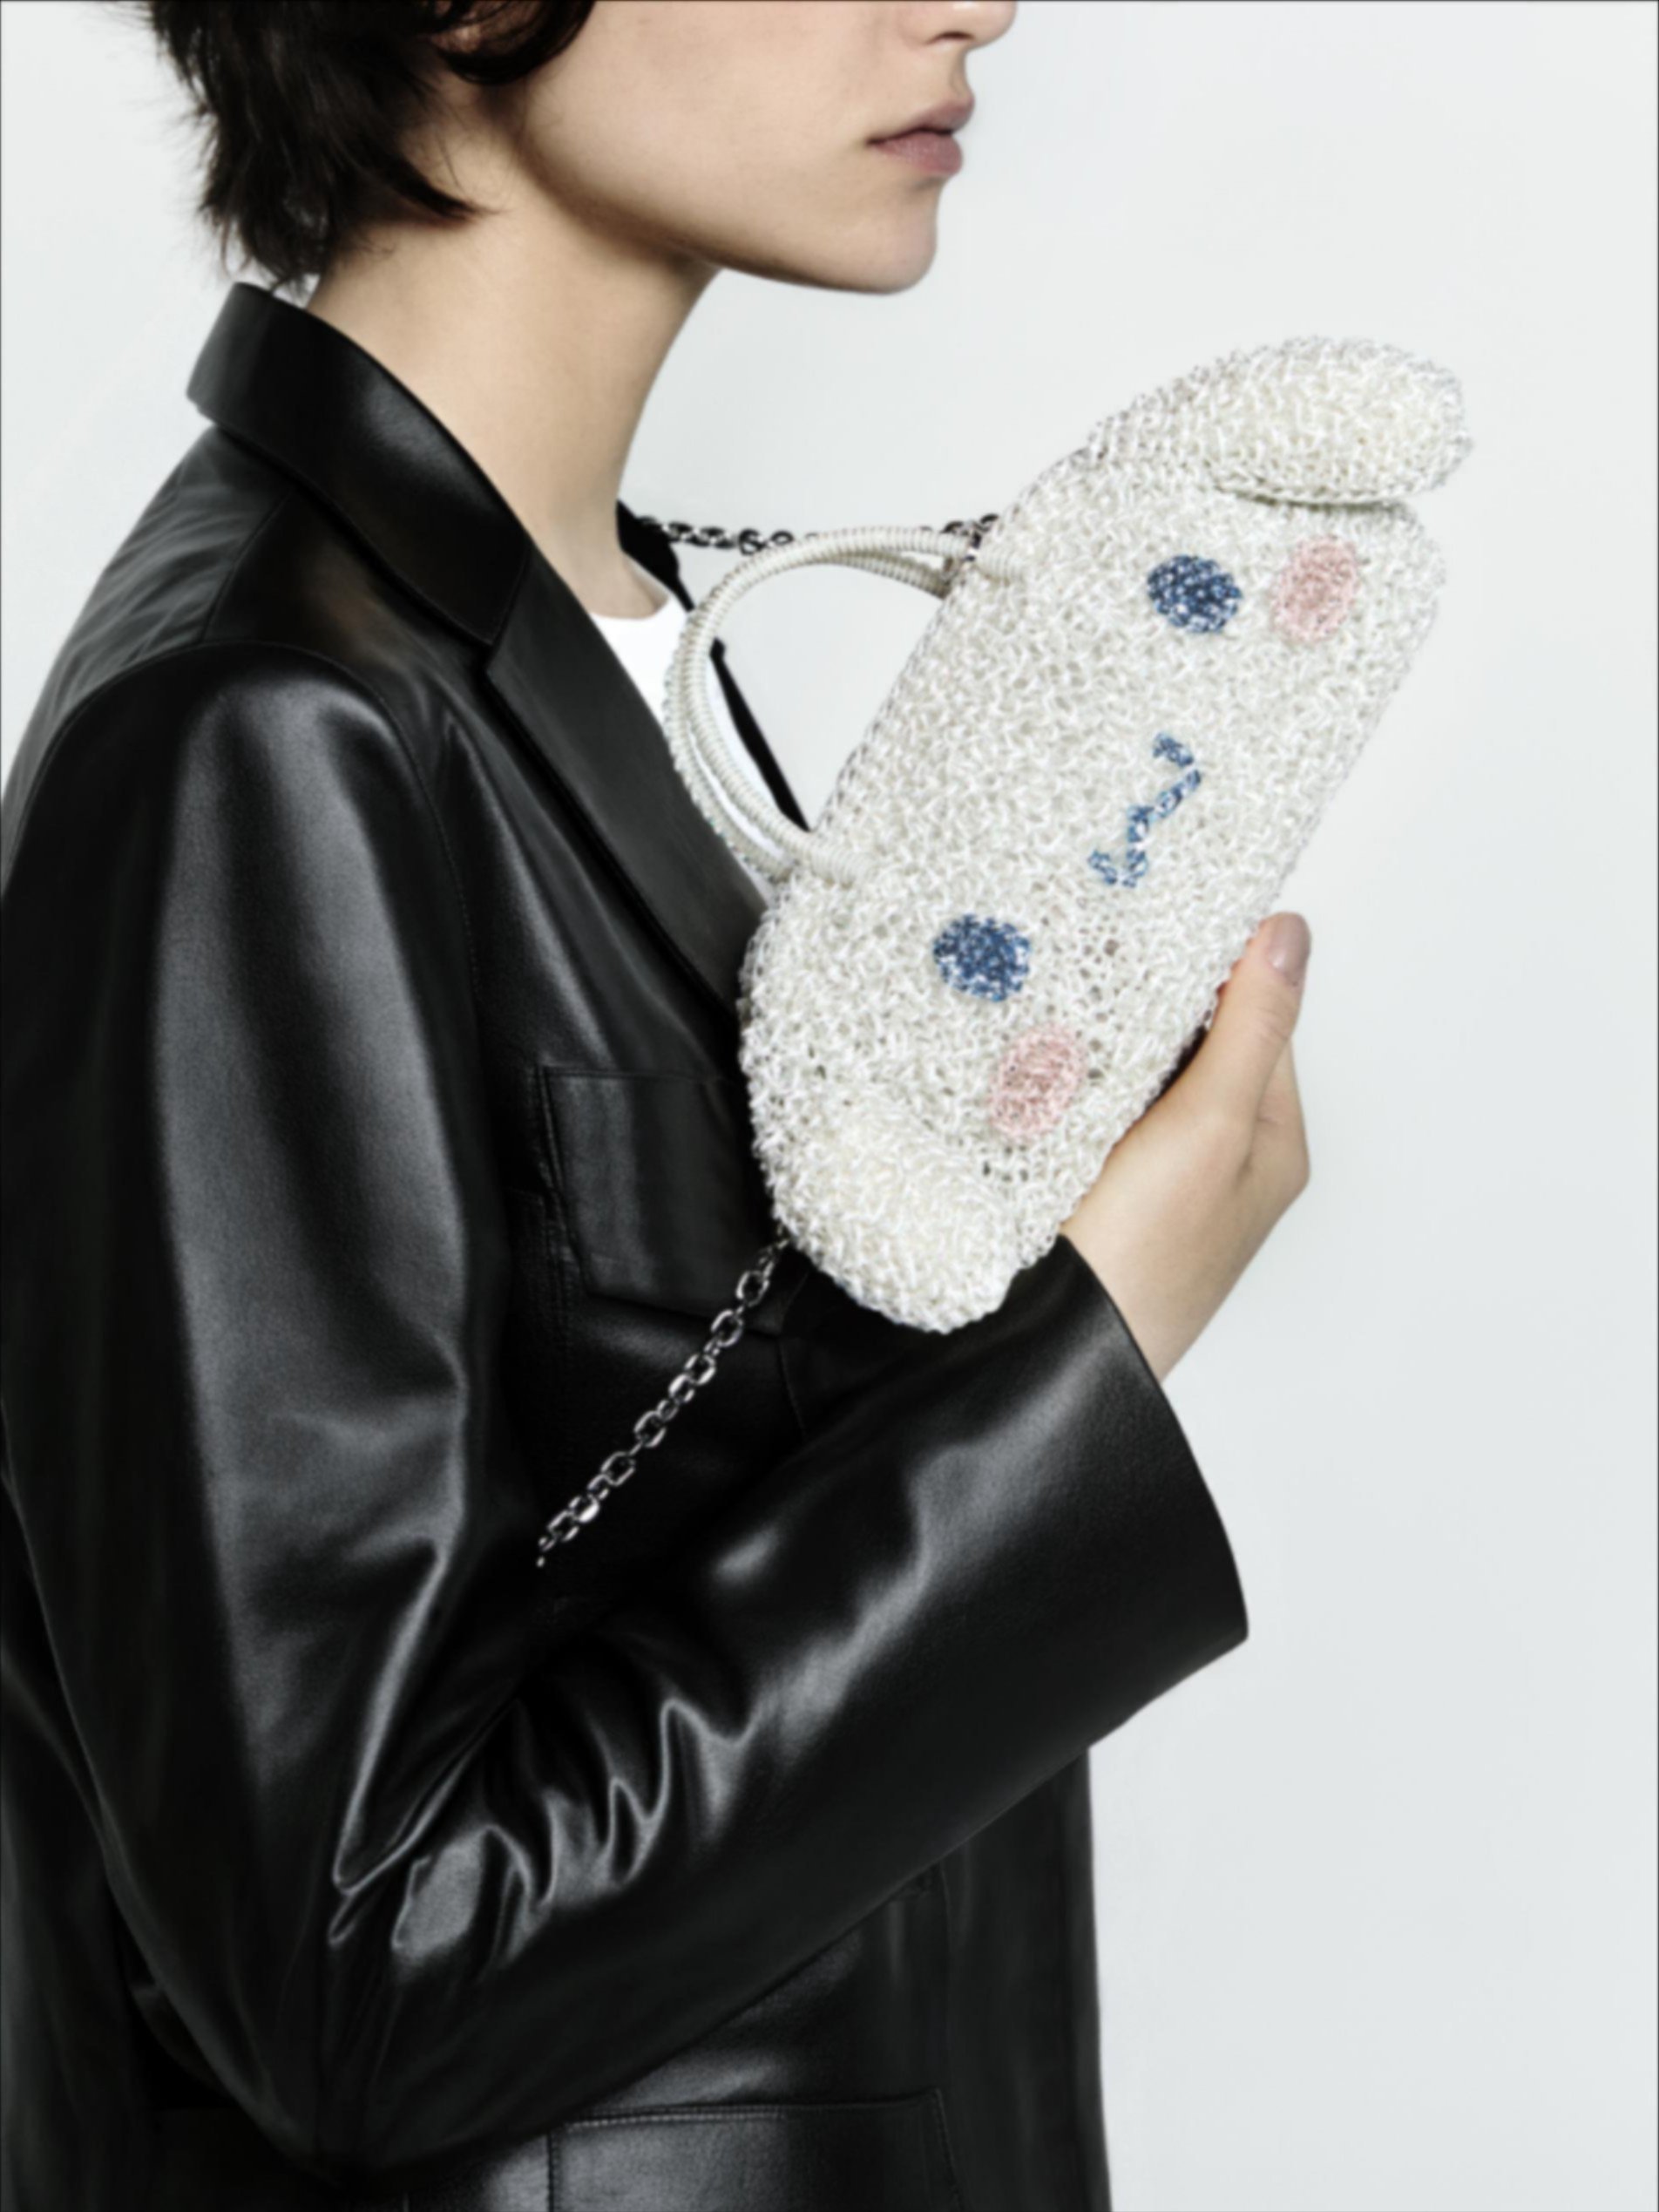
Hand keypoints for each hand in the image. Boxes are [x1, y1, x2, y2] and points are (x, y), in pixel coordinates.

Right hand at [1059, 912, 1312, 1383]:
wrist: (1049, 1361)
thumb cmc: (1144, 1263)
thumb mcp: (1212, 1126)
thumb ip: (1250, 1027)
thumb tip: (1288, 935)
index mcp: (1267, 1141)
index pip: (1253, 1015)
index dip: (1212, 961)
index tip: (1154, 912)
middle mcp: (1215, 1157)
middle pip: (1189, 1039)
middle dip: (1143, 995)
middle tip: (1087, 939)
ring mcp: (1148, 1175)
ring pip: (1129, 1070)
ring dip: (1094, 1034)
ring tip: (1049, 992)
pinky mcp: (1086, 1186)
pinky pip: (1080, 1107)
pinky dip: (1058, 1075)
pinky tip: (1025, 1059)